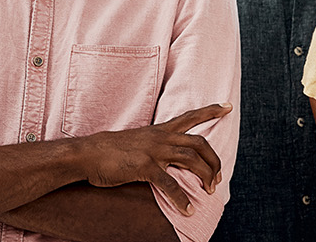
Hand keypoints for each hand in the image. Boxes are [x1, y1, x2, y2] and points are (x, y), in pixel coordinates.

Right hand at [74, 103, 230, 214]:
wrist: (87, 153)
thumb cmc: (110, 151)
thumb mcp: (137, 142)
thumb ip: (154, 145)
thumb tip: (166, 156)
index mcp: (160, 130)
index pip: (190, 116)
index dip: (211, 110)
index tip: (227, 106)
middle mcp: (160, 137)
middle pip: (199, 142)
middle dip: (214, 160)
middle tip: (219, 176)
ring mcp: (153, 150)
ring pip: (191, 159)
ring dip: (205, 176)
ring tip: (210, 191)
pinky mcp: (144, 166)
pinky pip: (170, 183)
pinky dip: (182, 198)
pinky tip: (188, 209)